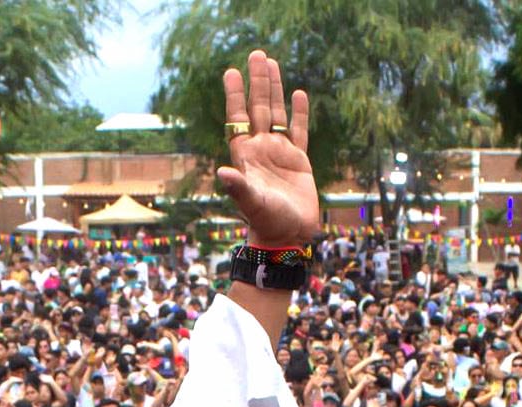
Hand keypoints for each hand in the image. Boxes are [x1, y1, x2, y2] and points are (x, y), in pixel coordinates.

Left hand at [215, 51, 319, 249]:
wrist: (288, 237)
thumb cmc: (266, 222)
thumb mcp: (251, 203)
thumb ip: (239, 187)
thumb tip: (222, 172)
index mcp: (245, 155)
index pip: (236, 118)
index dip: (234, 95)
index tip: (230, 71)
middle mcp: (260, 149)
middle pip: (257, 108)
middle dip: (257, 82)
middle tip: (257, 54)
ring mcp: (279, 153)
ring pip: (276, 114)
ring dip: (274, 90)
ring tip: (272, 63)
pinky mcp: (299, 160)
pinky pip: (298, 131)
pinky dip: (299, 114)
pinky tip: (298, 94)